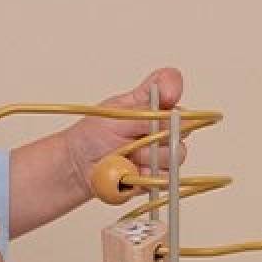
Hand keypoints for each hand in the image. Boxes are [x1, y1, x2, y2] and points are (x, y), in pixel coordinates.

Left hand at [66, 66, 186, 184]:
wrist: (78, 167)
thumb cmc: (92, 136)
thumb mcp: (112, 116)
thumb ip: (143, 112)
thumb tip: (168, 111)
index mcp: (150, 102)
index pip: (170, 83)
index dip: (172, 88)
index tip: (167, 97)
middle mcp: (162, 124)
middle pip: (182, 125)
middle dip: (159, 133)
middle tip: (133, 139)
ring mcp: (163, 150)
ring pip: (176, 154)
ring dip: (149, 157)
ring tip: (127, 157)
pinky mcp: (159, 175)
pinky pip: (165, 177)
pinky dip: (147, 177)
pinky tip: (131, 173)